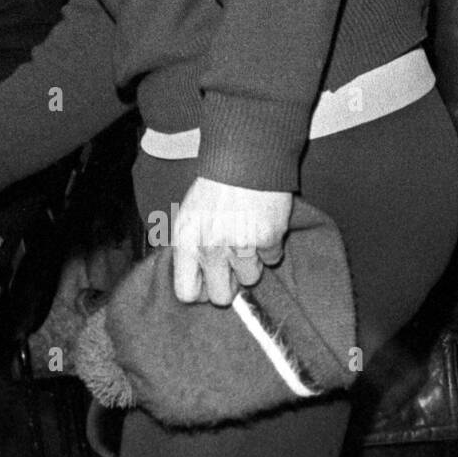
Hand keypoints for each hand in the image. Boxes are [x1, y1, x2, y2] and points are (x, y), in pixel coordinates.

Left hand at [171, 176, 292, 305]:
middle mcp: (210, 248)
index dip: (201, 291)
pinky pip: (273, 259)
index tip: (209, 281)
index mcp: (185, 242)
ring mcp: (240, 245)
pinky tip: (261, 224)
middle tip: (232, 266)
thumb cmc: (214, 188)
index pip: (186, 293)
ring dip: (251, 263)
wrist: (244, 159)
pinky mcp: (268, 238)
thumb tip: (195, 283)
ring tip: (247, 236)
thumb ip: (188, 250)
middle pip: (221, 297)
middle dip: (229, 286)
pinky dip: (270, 246)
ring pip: (250, 279)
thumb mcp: (187, 216)